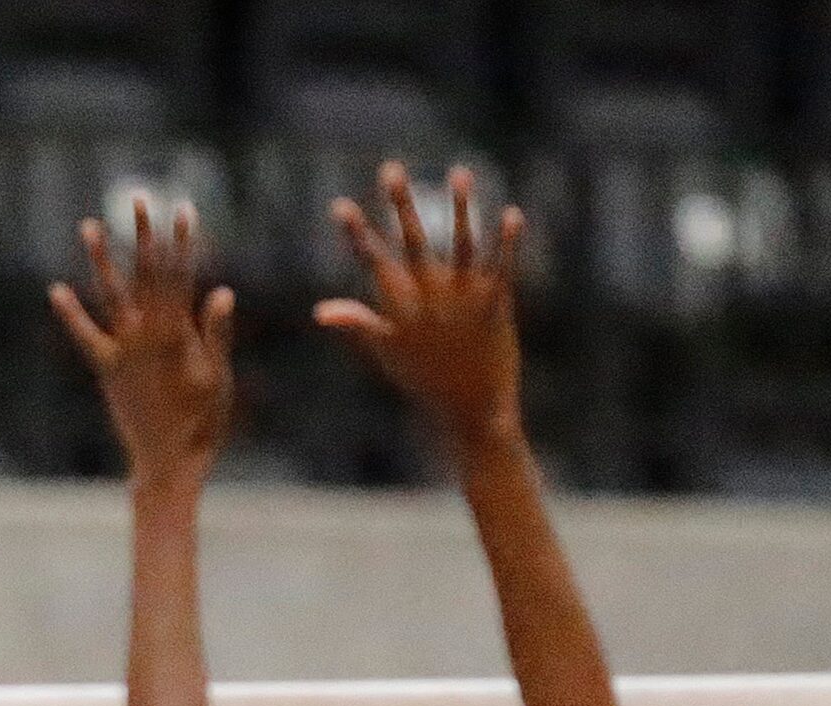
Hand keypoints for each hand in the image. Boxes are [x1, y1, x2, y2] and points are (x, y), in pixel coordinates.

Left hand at [52, 198, 235, 491]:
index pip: (182, 275)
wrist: (169, 462)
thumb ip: (216, 333)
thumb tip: (222, 291)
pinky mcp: (106, 369)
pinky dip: (71, 314)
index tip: (184, 209)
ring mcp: (123, 350)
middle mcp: (147, 335)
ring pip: (111, 295)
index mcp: (179, 333)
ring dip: (101, 259)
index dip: (183, 241)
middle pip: (147, 274)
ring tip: (89, 225)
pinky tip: (56, 290)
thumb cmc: (202, 423)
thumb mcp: (218, 376)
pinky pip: (85, 337)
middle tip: (141, 198)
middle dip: (145, 235)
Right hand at [317, 164, 524, 450]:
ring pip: (461, 243)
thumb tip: (319, 310)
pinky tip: (511, 213)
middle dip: (400, 205)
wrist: (470, 411)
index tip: (340, 206)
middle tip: (390, 169)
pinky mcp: (496, 305)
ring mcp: (463, 300)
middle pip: (412, 242)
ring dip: (462, 207)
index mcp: (400, 310)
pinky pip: (502, 265)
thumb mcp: (386, 353)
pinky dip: (507, 241)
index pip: (373, 264)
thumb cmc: (424, 381)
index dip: (357, 235)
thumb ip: (357, 323)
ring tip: (460, 172)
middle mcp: (429, 300)